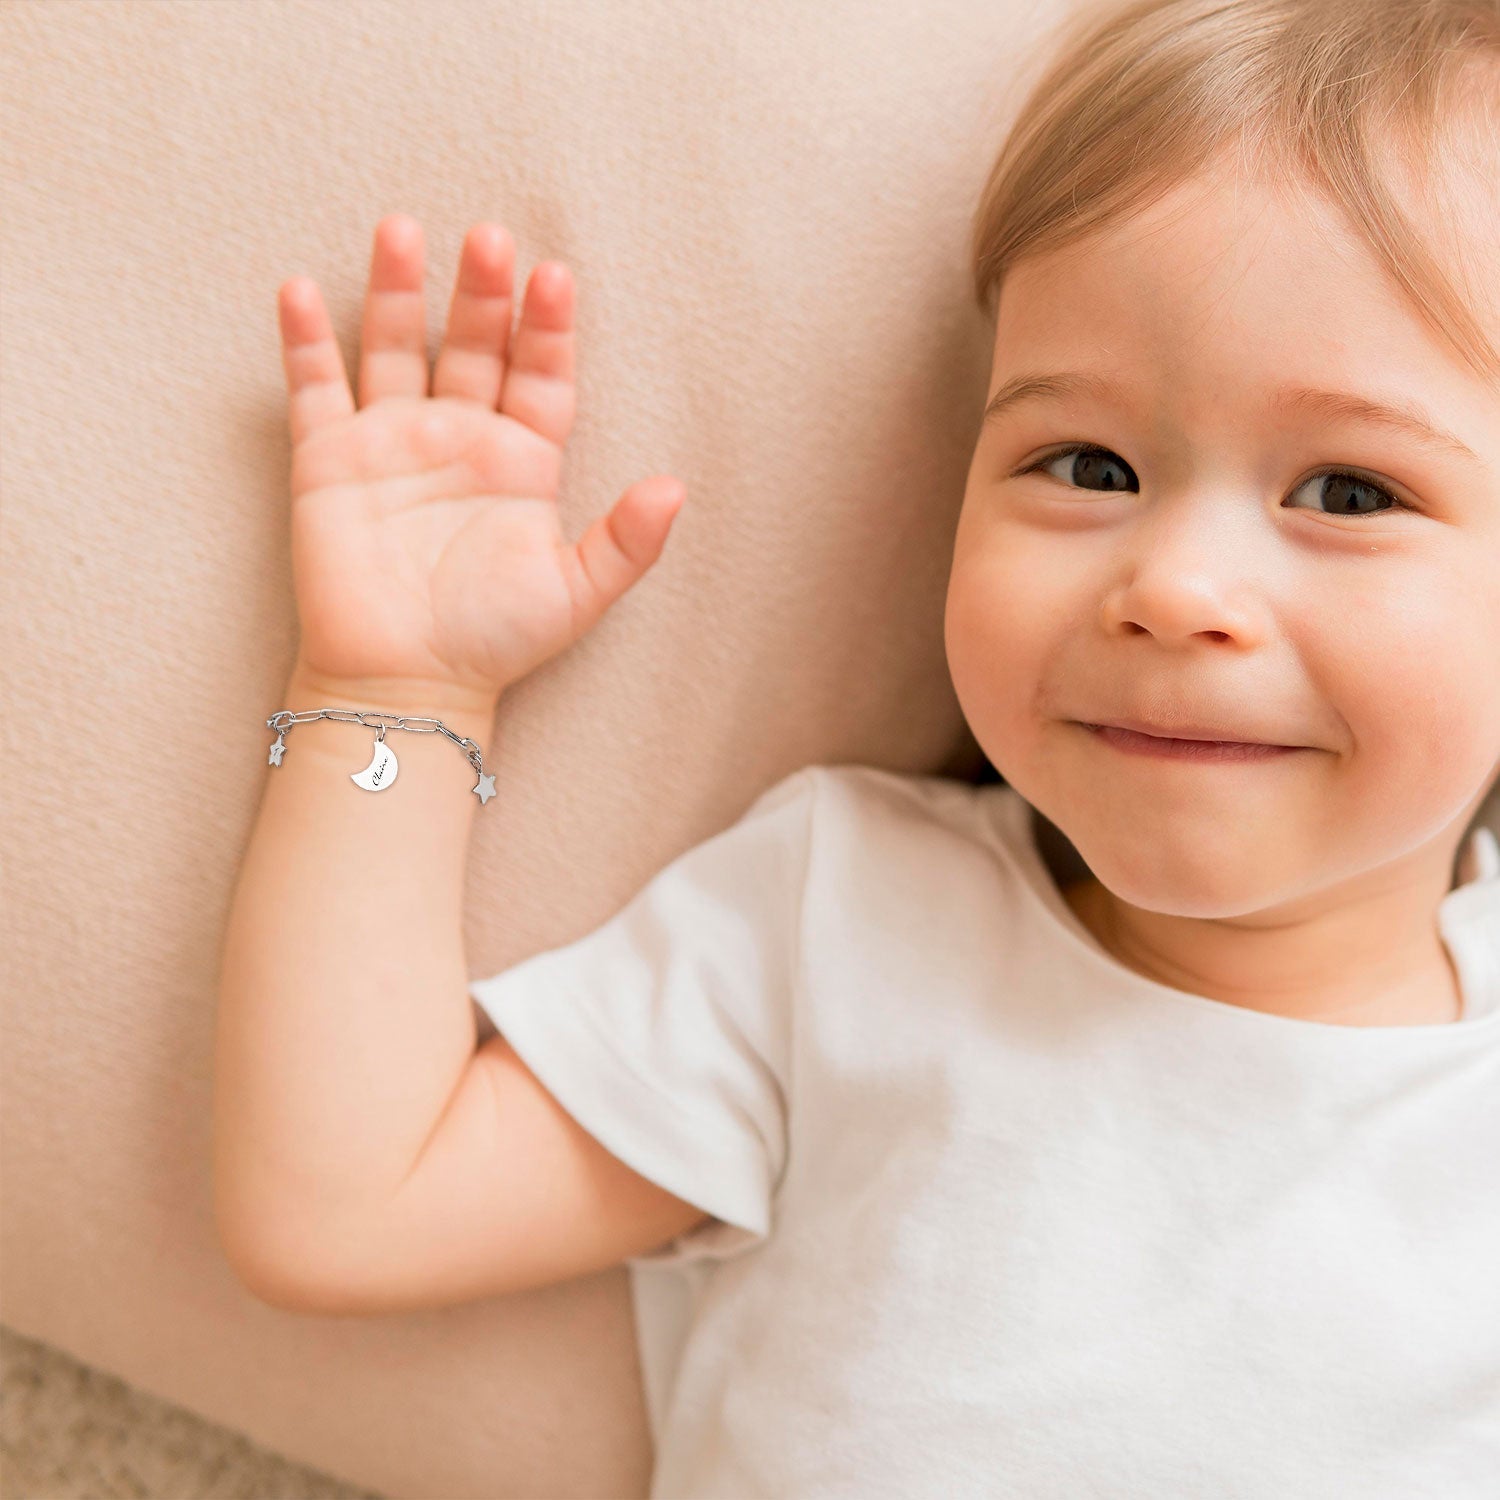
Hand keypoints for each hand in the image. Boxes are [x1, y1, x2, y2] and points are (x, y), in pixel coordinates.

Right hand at [275, 214, 685, 701]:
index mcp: (524, 461)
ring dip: (396, 289)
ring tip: (403, 230)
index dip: (549, 329)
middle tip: (490, 238)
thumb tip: (676, 488)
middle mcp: (461, 438)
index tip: (555, 278)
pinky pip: (315, 388)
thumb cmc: (494, 639)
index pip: (542, 376)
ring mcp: (393, 441)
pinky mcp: (329, 459)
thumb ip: (627, 542)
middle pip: (474, 344)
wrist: (406, 682)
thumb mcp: (575, 594)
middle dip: (482, 292)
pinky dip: (306, 341)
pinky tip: (300, 289)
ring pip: (394, 346)